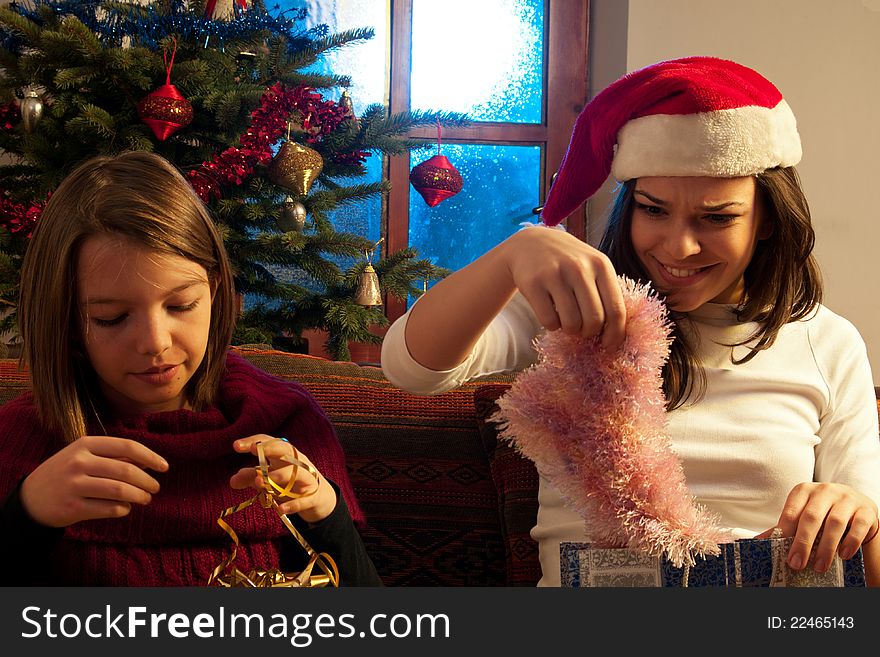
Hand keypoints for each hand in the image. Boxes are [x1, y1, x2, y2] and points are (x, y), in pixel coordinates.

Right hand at [20, 435, 168, 527]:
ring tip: (146, 499)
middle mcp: (79, 462)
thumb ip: (113, 456)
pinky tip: (126, 508)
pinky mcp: (72, 507)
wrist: (30, 499)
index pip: (127, 447)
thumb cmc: (66, 473)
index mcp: (85, 444)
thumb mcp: (84, 456)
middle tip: (155, 488)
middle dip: (147, 481)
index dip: (150, 457)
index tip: (164, 467)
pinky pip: (108, 509)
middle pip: (126, 470)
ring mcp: (74, 485)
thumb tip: (148, 463)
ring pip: (120, 490)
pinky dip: (123, 509)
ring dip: (139, 496)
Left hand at [230, 435, 336, 523]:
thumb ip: (251, 477)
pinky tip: (280, 510)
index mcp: (285, 455)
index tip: (236, 446)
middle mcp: (297, 463)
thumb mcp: (270, 478)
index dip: (254, 441)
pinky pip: (304, 500)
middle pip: (286, 450)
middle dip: (271, 448)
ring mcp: (307, 478)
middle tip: (254, 451)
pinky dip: (293, 504)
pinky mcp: (313, 496)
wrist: (318, 497)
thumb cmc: (289, 483)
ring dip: (277, 476)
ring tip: (259, 482)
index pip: (270, 442)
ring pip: (296, 473)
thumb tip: (233, 480)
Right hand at [500, 227, 626, 347]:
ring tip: (567, 321)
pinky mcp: (533, 283)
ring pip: (571, 323)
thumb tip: (617, 333)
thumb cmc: (569, 262)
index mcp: (601, 264)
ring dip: (570, 330)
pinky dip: (551, 326)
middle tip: (582, 329)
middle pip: (594, 320)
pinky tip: (550, 314)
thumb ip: (606, 292)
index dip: (615, 334)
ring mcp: (555, 274)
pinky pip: (549, 321)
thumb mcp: (592, 266)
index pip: (616, 309)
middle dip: (589, 332)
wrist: (531, 243)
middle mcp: (579, 267)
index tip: (609, 344)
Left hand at [756, 482, 879, 572]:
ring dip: (826, 547)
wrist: (857, 508)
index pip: (791, 511)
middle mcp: (825, 491)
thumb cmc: (823, 513)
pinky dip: (850, 542)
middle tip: (797, 564)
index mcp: (804, 491)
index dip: (785, 532)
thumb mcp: (803, 516)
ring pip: (834, 522)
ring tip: (819, 566)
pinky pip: (858, 525)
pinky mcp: (865, 510)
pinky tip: (843, 555)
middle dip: (802, 542)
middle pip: (811, 517)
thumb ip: (784, 528)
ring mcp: (846, 498)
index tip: (780, 551)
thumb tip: (757, 541)